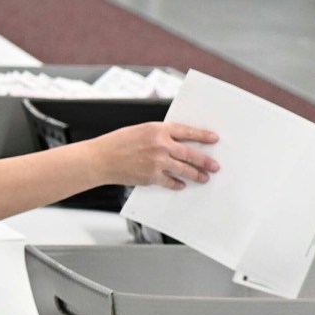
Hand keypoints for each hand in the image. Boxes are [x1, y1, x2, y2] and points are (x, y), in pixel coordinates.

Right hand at [97, 121, 221, 190]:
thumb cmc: (116, 144)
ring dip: (196, 175)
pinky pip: (171, 182)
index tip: (214, 139)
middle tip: (214, 166)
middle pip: (190, 154)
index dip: (203, 135)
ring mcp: (157, 162)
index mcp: (157, 129)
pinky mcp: (152, 176)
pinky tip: (181, 185)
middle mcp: (160, 145)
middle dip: (205, 161)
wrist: (100, 159)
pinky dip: (177, 184)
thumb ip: (159, 135)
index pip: (187, 132)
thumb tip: (177, 143)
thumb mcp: (139, 131)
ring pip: (185, 169)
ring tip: (203, 178)